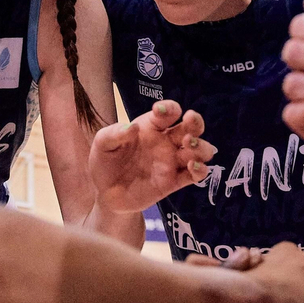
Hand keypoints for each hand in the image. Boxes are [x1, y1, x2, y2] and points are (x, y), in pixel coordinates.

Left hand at [88, 100, 216, 213]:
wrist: (105, 194)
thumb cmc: (105, 163)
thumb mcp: (102, 145)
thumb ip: (114, 134)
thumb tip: (133, 127)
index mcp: (151, 127)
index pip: (168, 112)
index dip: (169, 108)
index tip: (159, 111)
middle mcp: (166, 142)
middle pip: (191, 127)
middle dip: (196, 122)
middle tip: (190, 120)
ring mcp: (172, 162)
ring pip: (200, 150)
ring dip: (201, 146)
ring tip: (189, 146)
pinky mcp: (174, 182)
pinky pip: (195, 175)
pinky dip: (201, 170)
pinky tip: (192, 167)